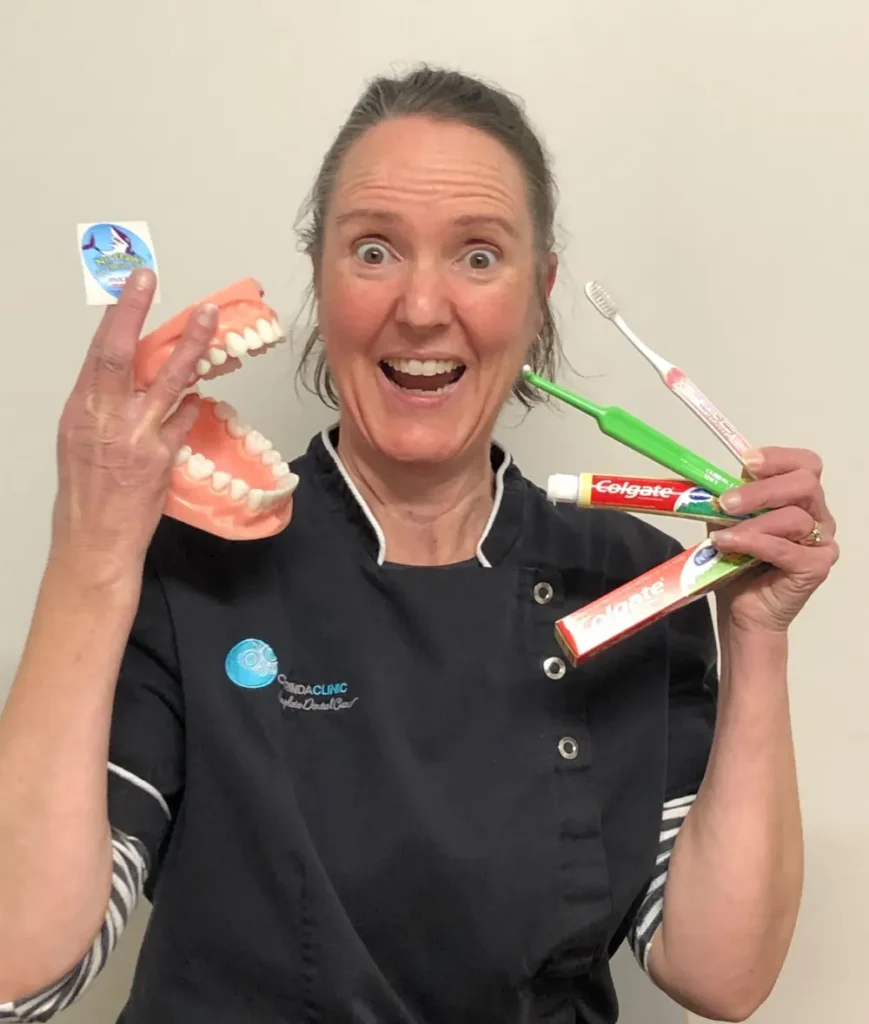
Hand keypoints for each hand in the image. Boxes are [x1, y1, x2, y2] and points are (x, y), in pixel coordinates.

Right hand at [50, 269, 216, 584]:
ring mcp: (137, 438)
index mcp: (82, 410)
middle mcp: (106, 419)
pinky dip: (193, 405)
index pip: (99, 352)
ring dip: (191, 349)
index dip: (118, 314)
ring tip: (210, 322)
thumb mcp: (81, 438)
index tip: (134, 283)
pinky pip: (185, 421)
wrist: (95, 539)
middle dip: (139, 314)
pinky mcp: (162, 458)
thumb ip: (104, 405)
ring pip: (167, 382)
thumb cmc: (86, 491)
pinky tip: (202, 393)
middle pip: (123, 356)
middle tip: (154, 281)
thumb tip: (128, 376)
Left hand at [707, 447, 838, 635]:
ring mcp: (822, 542)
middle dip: (763, 489)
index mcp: (800, 498)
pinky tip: (727, 544)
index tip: (747, 461)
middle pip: (806, 484)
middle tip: (728, 502)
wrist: (742, 610)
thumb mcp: (727, 521)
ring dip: (752, 522)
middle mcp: (818, 516)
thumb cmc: (738, 562)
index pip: (805, 464)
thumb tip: (704, 478)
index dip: (778, 458)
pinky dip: (754, 543)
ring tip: (720, 533)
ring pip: (795, 517)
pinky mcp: (816, 567)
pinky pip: (787, 548)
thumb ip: (726, 498)